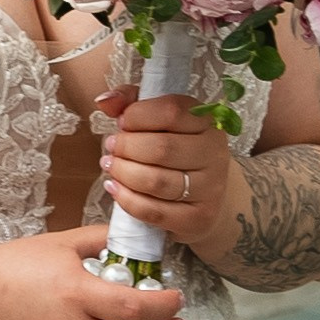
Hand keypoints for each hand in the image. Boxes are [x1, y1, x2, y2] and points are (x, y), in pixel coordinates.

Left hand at [95, 89, 239, 257]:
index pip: (171, 111)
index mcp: (207, 122)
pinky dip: (127, 200)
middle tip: (111, 148)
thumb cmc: (177, 152)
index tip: (122, 122)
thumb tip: (105, 101)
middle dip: (126, 147)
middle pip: (161, 148)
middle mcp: (214, 153)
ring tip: (111, 166)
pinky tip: (115, 189)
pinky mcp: (198, 218)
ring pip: (156, 181)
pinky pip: (155, 211)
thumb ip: (132, 103)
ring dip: (124, 173)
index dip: (137, 116)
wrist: (206, 195)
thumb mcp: (160, 120)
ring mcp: (210, 188)